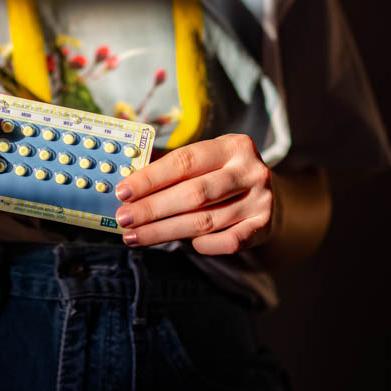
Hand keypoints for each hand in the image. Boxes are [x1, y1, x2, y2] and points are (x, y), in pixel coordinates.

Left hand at [114, 134, 274, 254]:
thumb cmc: (221, 176)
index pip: (184, 161)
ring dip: (163, 231)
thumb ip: (172, 169)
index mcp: (232, 146)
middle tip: (124, 218)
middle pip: (193, 194)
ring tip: (134, 236)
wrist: (267, 197)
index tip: (123, 191)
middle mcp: (250, 171)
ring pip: (204, 221)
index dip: (150, 178)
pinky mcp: (263, 227)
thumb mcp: (205, 161)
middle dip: (152, 208)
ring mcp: (261, 200)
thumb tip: (128, 185)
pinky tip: (183, 244)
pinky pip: (226, 242)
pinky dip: (202, 245)